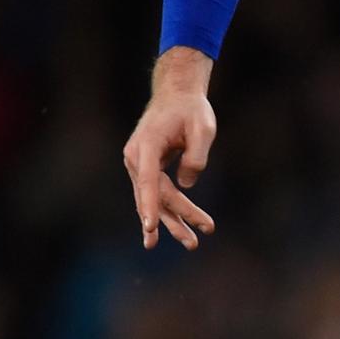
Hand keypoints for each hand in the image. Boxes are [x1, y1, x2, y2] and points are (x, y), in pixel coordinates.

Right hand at [121, 52, 218, 250]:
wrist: (176, 95)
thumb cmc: (191, 110)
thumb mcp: (203, 129)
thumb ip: (196, 157)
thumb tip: (186, 184)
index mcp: (147, 146)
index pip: (148, 180)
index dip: (149, 204)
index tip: (149, 226)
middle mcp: (136, 158)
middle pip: (155, 195)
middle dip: (175, 219)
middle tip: (195, 242)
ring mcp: (137, 164)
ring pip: (153, 199)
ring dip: (171, 222)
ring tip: (191, 243)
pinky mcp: (144, 169)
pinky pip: (153, 194)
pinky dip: (162, 212)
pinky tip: (165, 232)